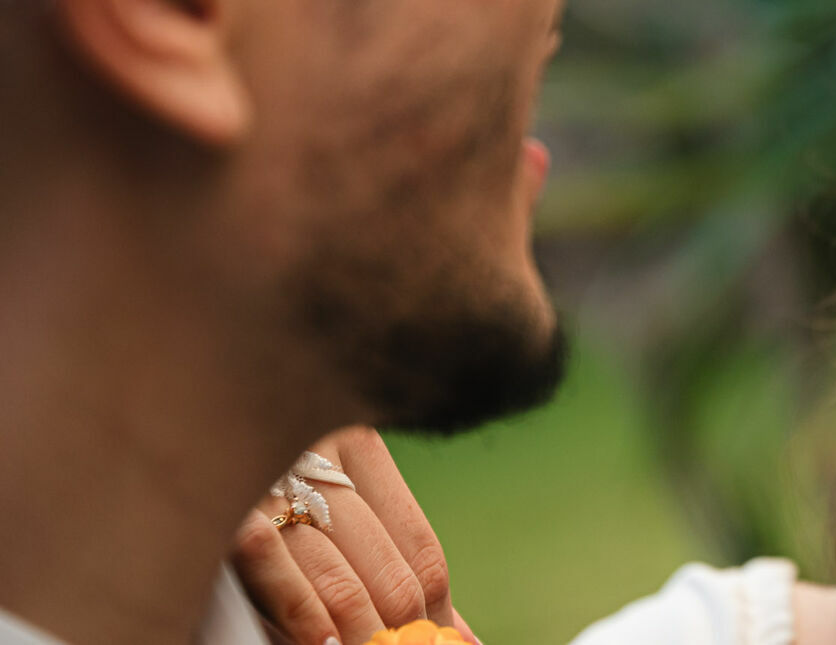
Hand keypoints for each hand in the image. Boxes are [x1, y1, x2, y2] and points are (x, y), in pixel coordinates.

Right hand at [232, 426, 479, 644]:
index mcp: (358, 449)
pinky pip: (276, 571)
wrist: (163, 427)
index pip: (422, 552)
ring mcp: (272, 482)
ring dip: (358, 641)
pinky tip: (320, 644)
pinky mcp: (222, 508)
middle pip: (392, 577)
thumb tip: (459, 635)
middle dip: (398, 639)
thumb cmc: (254, 489)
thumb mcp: (328, 509)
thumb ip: (386, 561)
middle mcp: (322, 458)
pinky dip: (303, 618)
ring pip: (343, 587)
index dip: (438, 619)